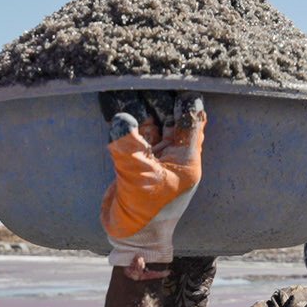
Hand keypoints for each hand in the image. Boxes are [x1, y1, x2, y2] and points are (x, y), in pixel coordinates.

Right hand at [98, 91, 204, 276]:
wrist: (130, 237)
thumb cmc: (145, 214)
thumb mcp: (139, 179)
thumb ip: (128, 147)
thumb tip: (120, 117)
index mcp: (187, 158)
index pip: (191, 120)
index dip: (185, 99)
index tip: (177, 75)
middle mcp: (174, 153)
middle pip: (170, 115)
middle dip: (159, 95)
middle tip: (147, 70)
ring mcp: (155, 155)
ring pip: (150, 121)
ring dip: (140, 103)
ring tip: (129, 78)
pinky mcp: (136, 158)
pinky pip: (133, 132)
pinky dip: (126, 118)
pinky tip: (115, 100)